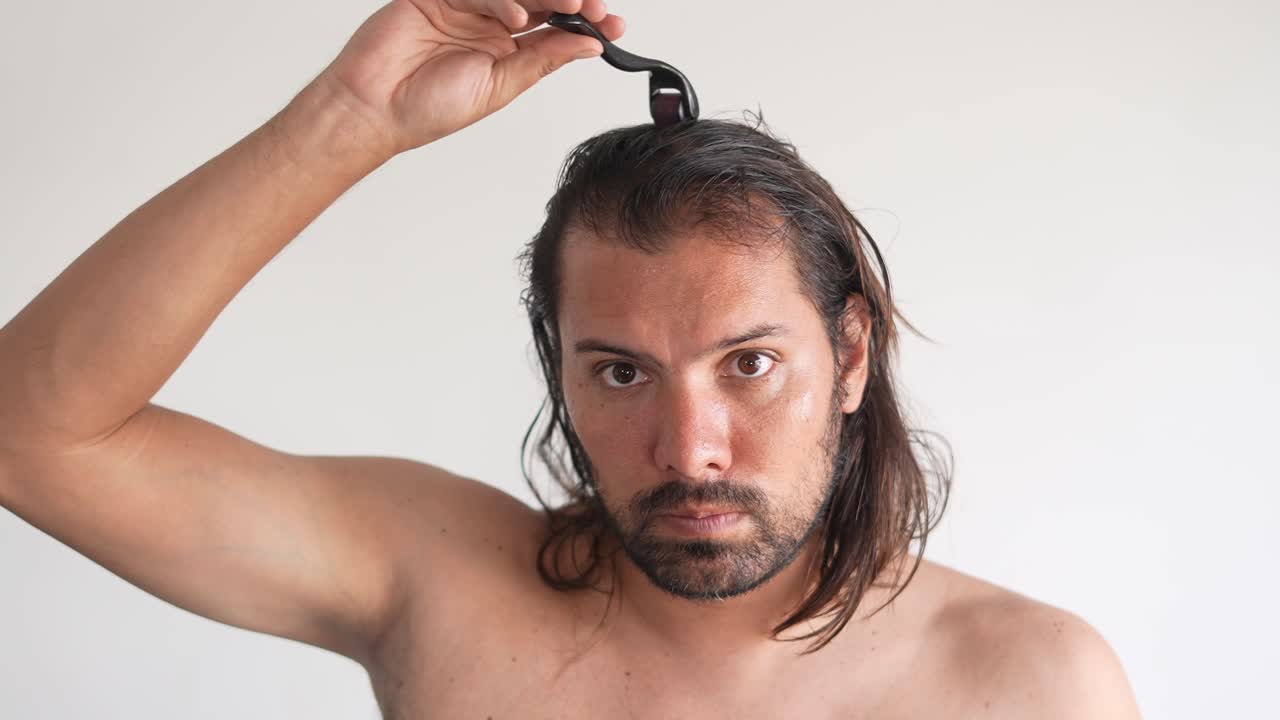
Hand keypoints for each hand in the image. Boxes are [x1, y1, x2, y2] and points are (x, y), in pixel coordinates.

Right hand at [316, 0, 625, 154]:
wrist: (374, 107)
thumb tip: (589, 47)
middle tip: (598, 8)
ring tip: (572, 4)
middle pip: (541, 1)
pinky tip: (514, 16)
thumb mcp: (499, 88)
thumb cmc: (428, 108)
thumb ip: (541, 61)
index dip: (586, 23)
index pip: (555, 28)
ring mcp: (465, 7)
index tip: (616, 27)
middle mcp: (489, 24)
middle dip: (574, 2)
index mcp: (507, 50)